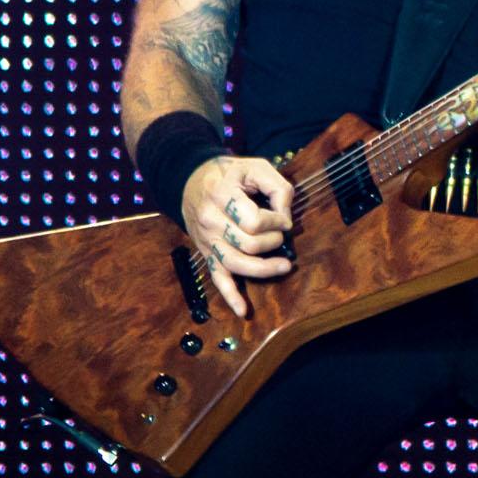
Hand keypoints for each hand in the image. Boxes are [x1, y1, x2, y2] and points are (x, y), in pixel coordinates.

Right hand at [179, 154, 294, 318]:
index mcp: (222, 196)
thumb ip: (277, 185)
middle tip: (281, 234)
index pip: (254, 221)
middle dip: (274, 241)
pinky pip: (217, 279)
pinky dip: (230, 297)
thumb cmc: (229, 174)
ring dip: (265, 269)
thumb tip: (287, 216)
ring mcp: (207, 240)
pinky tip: (242, 310)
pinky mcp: (207, 253)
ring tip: (285, 265)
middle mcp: (210, 220)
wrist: (190, 180)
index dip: (277, 222)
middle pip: (248, 244)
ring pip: (237, 264)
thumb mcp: (255, 166)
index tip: (284, 219)